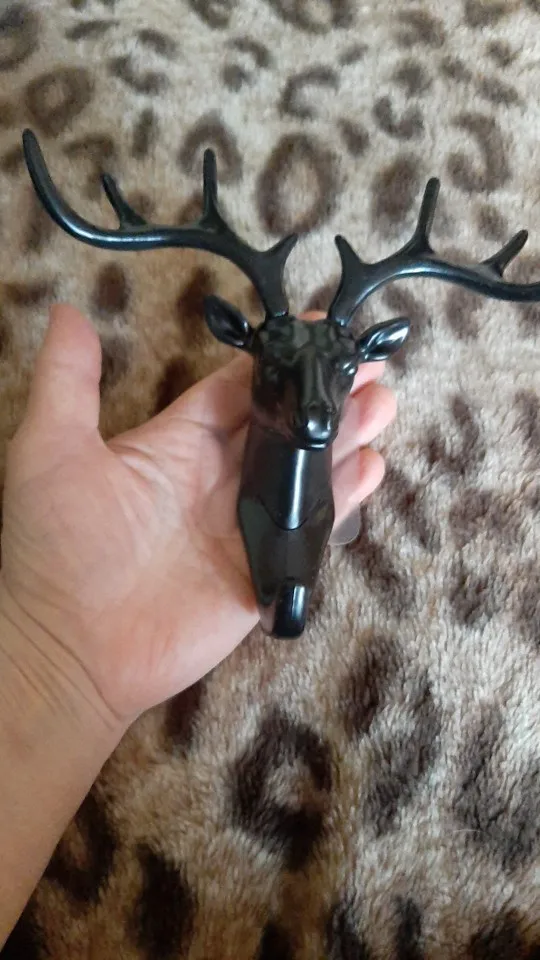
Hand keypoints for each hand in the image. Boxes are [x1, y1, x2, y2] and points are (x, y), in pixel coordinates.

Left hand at [0, 303, 396, 729]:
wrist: (75, 651)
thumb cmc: (58, 548)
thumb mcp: (51, 450)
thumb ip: (68, 381)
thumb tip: (68, 310)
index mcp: (173, 444)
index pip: (235, 390)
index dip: (276, 361)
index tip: (319, 331)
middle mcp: (215, 478)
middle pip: (282, 425)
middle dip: (324, 394)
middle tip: (369, 367)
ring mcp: (243, 524)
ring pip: (304, 469)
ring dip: (343, 436)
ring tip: (383, 404)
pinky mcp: (264, 566)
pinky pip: (311, 526)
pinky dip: (344, 497)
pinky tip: (373, 467)